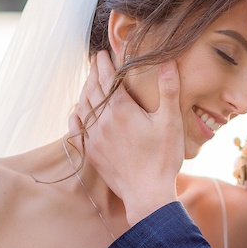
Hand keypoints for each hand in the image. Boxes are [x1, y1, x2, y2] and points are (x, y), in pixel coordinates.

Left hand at [69, 50, 184, 225]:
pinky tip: (76, 112)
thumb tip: (168, 62)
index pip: (107, 79)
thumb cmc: (162, 159)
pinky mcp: (92, 153)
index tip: (102, 52)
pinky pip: (76, 130)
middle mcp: (103, 121)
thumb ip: (169, 90)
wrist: (147, 195)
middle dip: (93, 73)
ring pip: (83, 108)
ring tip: (89, 82)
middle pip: (93, 90)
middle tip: (95, 62)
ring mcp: (95, 138)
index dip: (104, 64)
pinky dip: (76, 116)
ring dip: (85, 92)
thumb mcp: (170, 122)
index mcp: (122, 110)